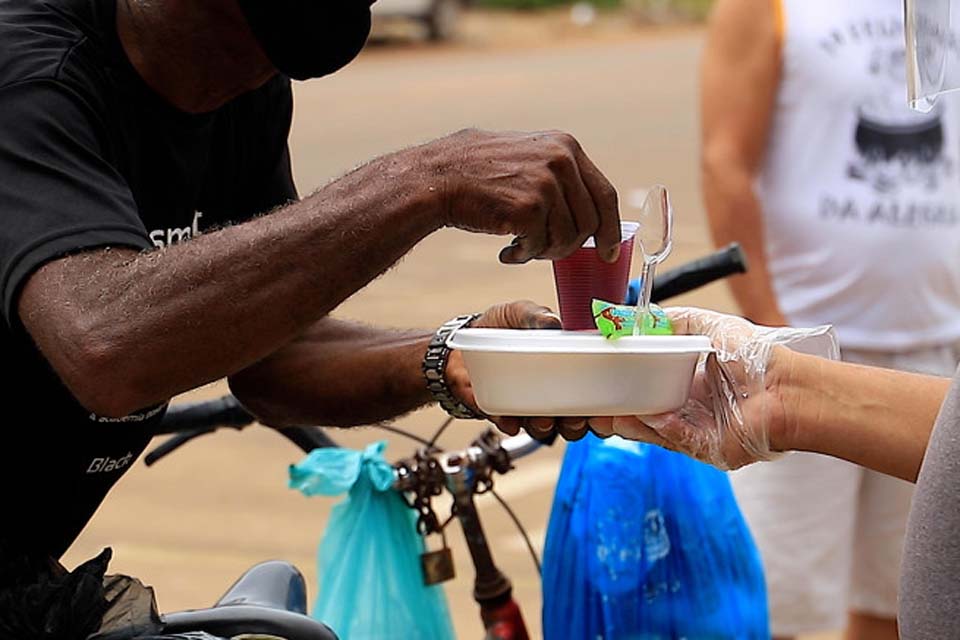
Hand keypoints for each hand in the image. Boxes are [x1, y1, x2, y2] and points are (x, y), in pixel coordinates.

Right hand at [426, 129, 621, 263]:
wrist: (438, 177)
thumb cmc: (477, 173)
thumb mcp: (527, 156)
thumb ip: (559, 175)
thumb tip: (589, 211)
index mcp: (566, 147)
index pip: (605, 194)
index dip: (611, 229)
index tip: (609, 252)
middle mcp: (562, 161)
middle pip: (589, 223)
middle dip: (570, 247)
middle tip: (547, 254)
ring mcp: (546, 183)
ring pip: (566, 239)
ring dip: (544, 253)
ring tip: (520, 249)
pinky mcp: (529, 207)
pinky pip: (540, 247)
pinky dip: (524, 257)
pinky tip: (506, 252)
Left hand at [444, 300, 591, 440]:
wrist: (460, 344)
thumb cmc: (499, 326)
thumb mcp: (518, 313)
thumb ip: (535, 316)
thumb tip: (552, 322)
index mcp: (564, 366)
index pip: (593, 391)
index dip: (603, 406)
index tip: (605, 409)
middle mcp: (551, 391)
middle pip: (575, 420)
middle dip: (577, 424)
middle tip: (572, 417)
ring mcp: (529, 405)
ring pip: (546, 429)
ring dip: (546, 427)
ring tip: (539, 417)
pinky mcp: (504, 414)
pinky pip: (513, 427)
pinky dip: (511, 424)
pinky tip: (508, 418)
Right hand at [590, 307, 838, 469]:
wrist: (787, 388)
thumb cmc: (756, 356)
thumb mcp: (708, 325)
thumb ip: (671, 320)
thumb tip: (631, 315)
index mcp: (691, 383)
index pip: (649, 387)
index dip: (625, 384)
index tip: (602, 377)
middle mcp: (692, 408)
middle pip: (644, 412)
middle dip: (617, 409)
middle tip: (591, 403)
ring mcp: (697, 430)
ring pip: (652, 430)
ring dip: (628, 423)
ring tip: (602, 416)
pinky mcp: (706, 448)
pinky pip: (674, 438)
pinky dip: (659, 427)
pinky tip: (647, 416)